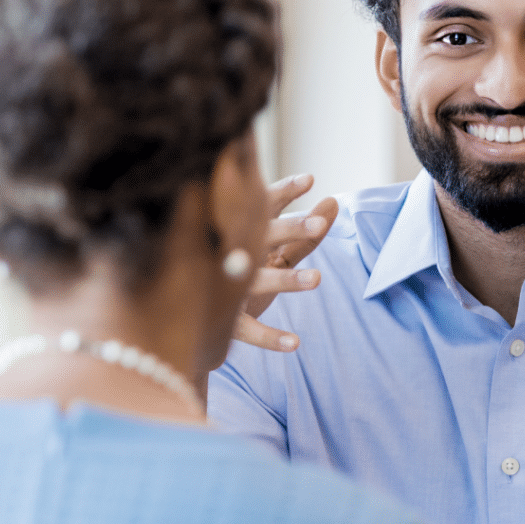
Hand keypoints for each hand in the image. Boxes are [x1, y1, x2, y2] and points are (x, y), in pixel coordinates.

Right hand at [232, 174, 338, 351]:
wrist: (189, 315)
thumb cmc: (240, 271)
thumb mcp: (273, 251)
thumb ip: (305, 233)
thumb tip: (335, 202)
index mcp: (245, 231)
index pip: (265, 204)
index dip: (285, 191)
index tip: (310, 180)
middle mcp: (235, 253)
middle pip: (263, 236)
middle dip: (290, 229)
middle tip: (318, 226)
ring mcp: (228, 286)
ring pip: (258, 280)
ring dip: (287, 279)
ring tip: (317, 278)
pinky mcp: (226, 319)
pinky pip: (250, 330)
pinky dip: (271, 337)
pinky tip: (295, 343)